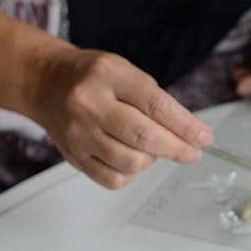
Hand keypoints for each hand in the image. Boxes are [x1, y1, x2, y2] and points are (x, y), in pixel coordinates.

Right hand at [29, 40, 211, 189]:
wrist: (46, 82)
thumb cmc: (92, 77)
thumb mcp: (126, 72)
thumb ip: (155, 100)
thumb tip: (189, 133)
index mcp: (110, 75)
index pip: (156, 105)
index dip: (186, 126)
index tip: (204, 138)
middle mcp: (90, 103)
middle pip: (144, 137)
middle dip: (177, 148)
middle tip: (192, 152)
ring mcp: (79, 132)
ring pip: (131, 162)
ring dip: (153, 160)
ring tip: (152, 148)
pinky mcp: (73, 155)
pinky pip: (113, 179)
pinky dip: (131, 174)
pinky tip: (132, 159)